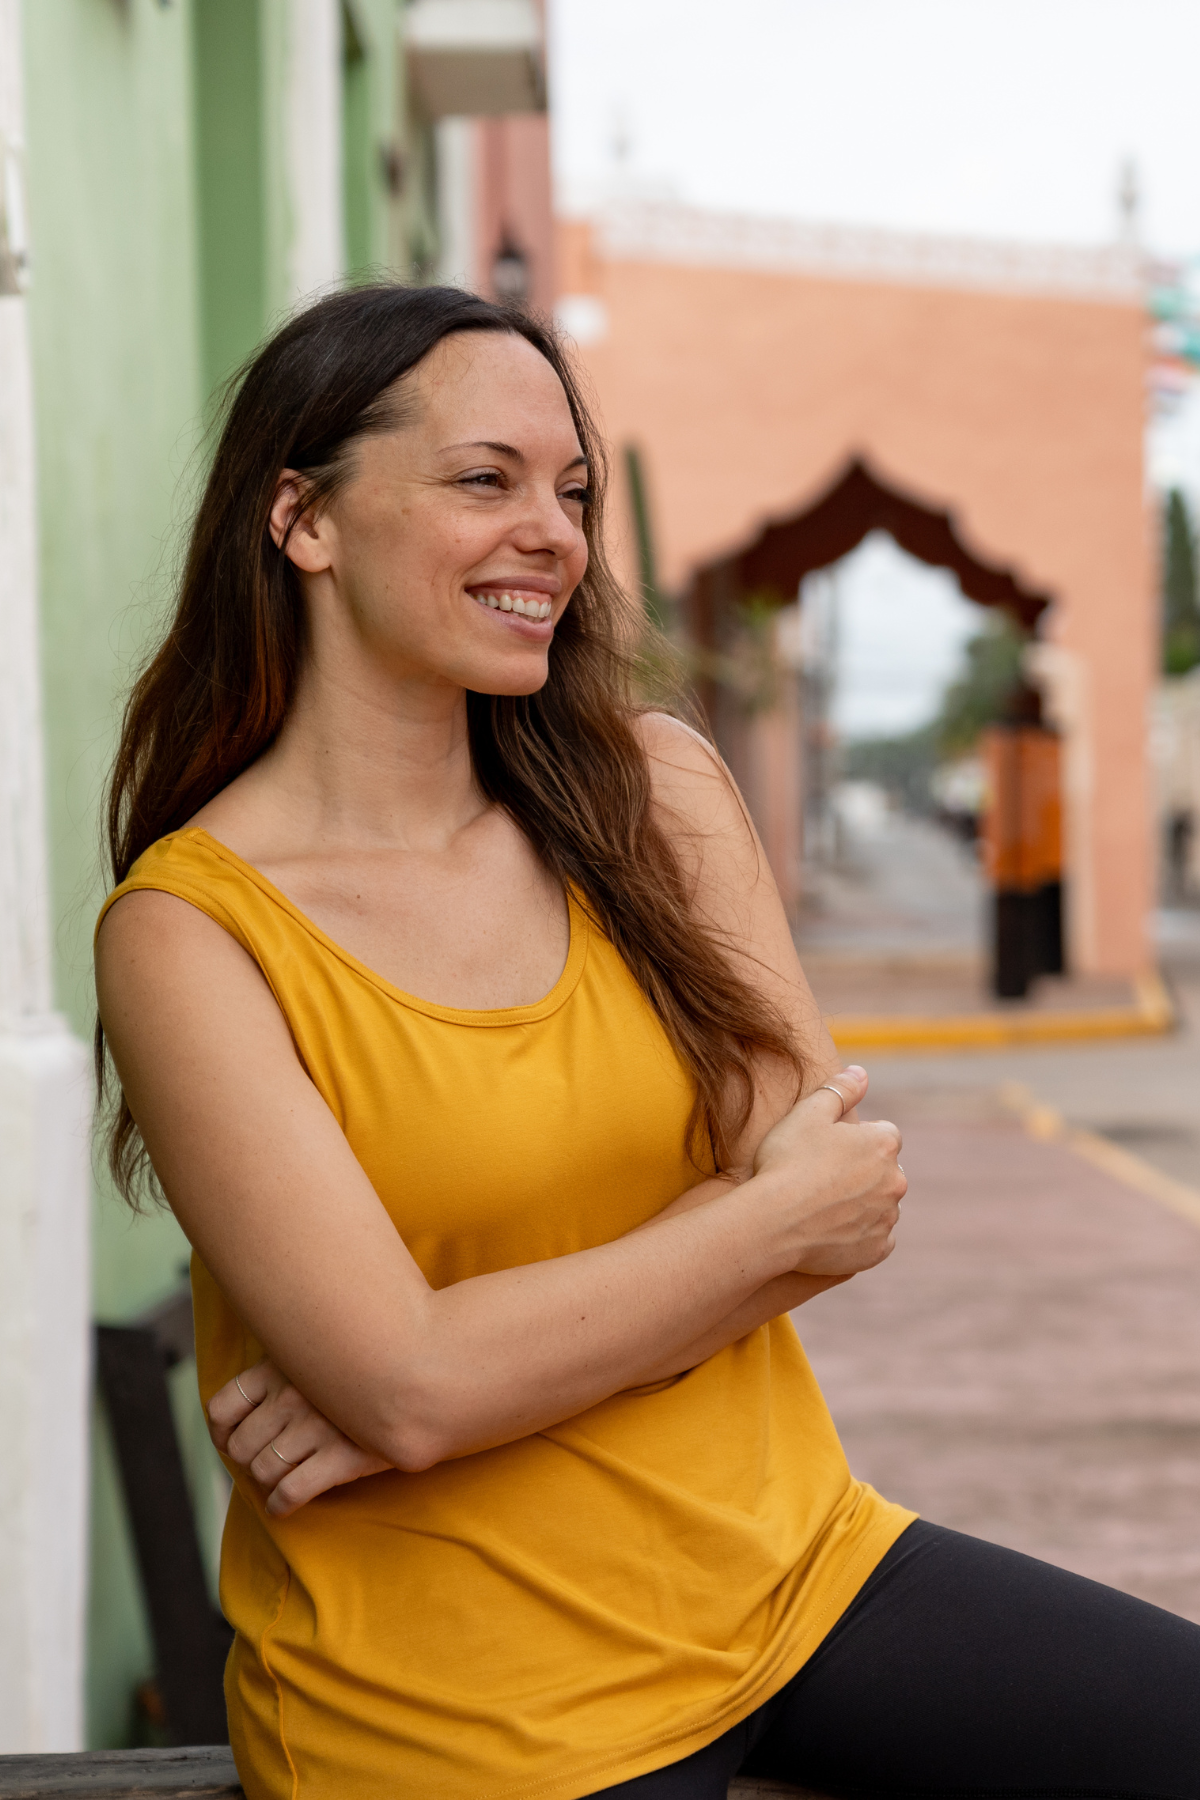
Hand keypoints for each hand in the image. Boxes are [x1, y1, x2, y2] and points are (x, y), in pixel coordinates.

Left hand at [207, 1359, 389, 1517]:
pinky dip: (280, 1505)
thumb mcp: (321, 1351)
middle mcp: (292, 1397)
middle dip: (248, 1461)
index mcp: (280, 1368)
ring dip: (265, 1483)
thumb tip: (257, 1391)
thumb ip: (288, 1365)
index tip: (230, 1440)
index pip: (223, 1407)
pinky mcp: (340, 1458)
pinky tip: (284, 1506)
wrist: (426, 1375)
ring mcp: (315, 1429)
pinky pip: (291, 1492)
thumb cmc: (371, 1362)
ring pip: (262, 1471)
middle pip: (240, 1447)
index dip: (221, 1432)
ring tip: (278, 1482)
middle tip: (263, 1462)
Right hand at [753, 1066, 904, 1276]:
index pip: (884, 1135)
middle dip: (864, 1172)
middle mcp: (895, 1181)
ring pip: (881, 1205)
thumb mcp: (807, 1113)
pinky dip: (861, 1234)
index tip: (829, 1149)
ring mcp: (887, 1219)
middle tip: (823, 1178)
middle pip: (886, 1171)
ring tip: (824, 1206)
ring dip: (863, 1203)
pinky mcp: (876, 1250)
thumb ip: (840, 1089)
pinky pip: (876, 1239)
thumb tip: (862, 1073)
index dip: (856, 1140)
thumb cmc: (786, 1162)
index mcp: (883, 1145)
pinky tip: (833, 1230)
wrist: (772, 1221)